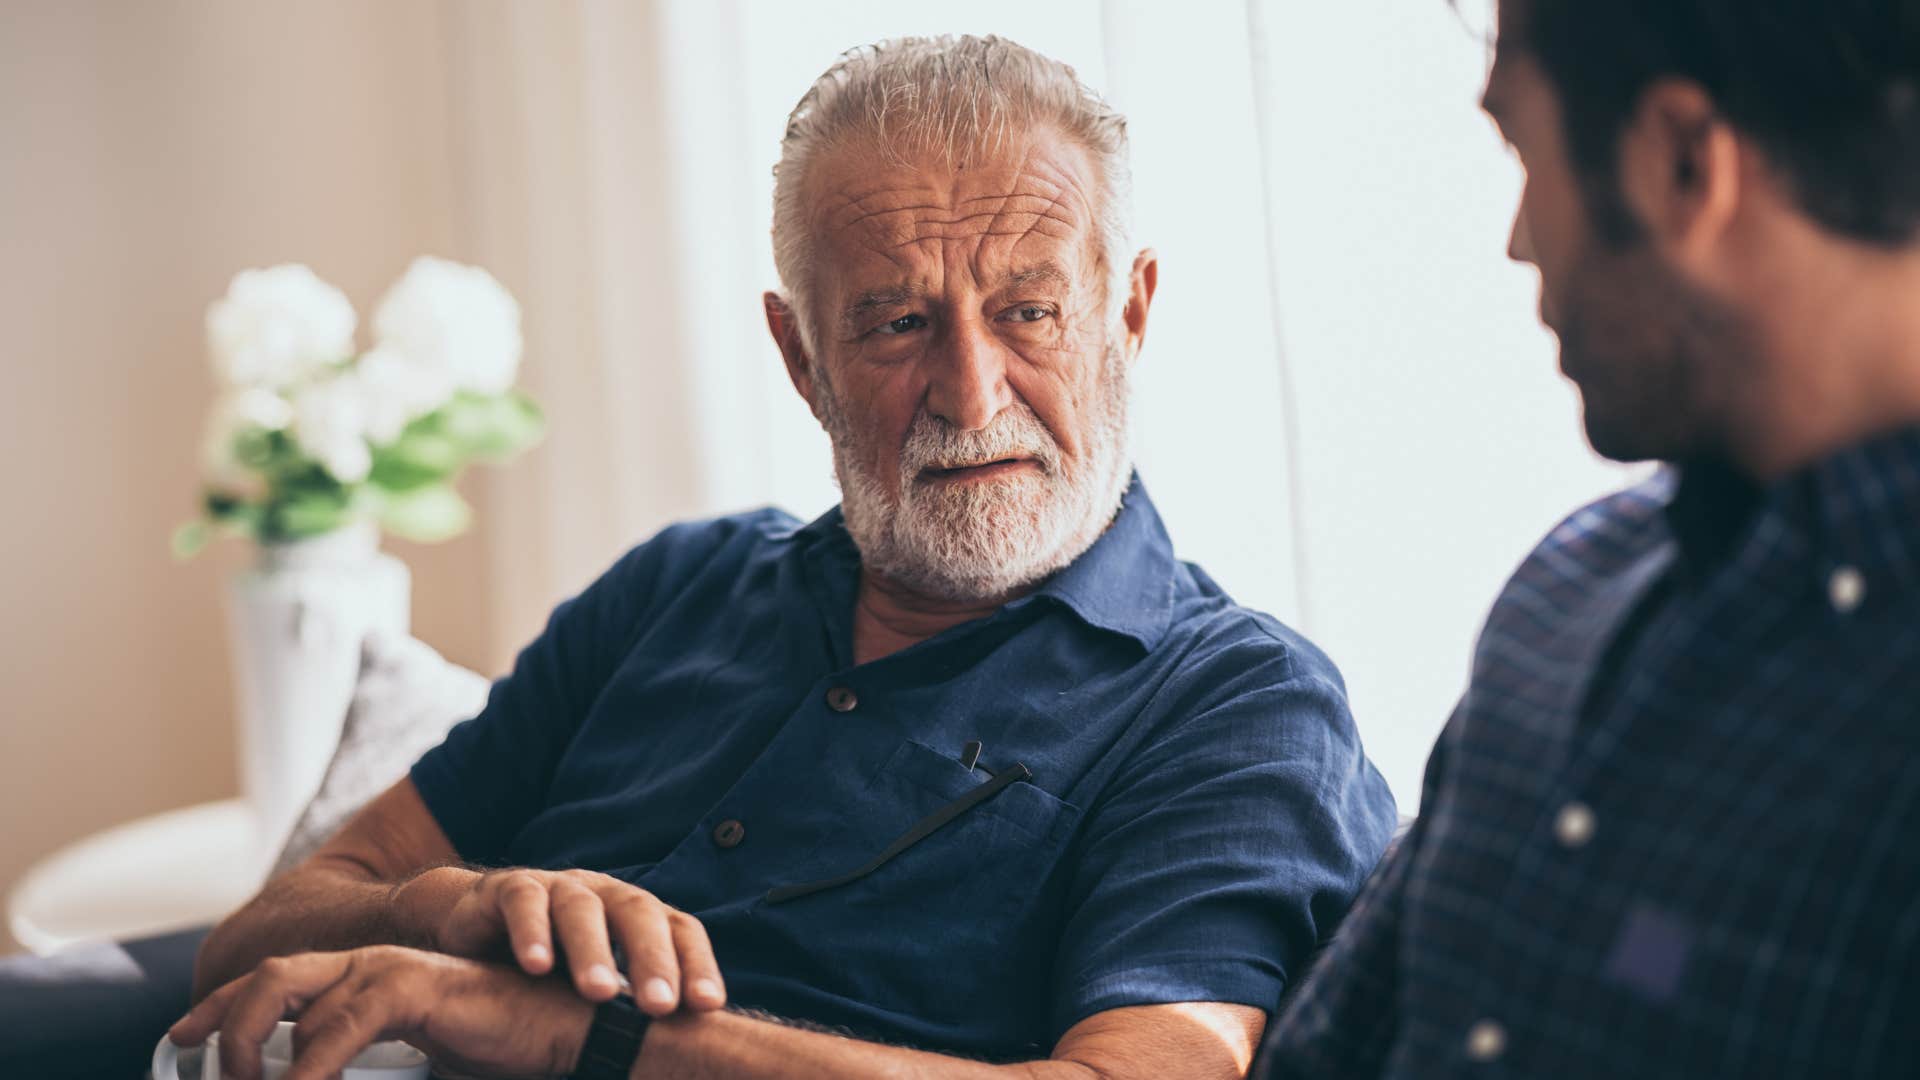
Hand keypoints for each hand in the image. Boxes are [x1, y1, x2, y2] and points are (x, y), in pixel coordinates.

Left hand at [168, 946, 591, 1079]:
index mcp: (368, 978)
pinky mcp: (417, 988)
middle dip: (222, 1023)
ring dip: (251, 1050)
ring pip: (289, 994)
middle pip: (270, 977)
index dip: (220, 1010)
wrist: (569, 1031)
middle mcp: (372, 964)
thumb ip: (368, 1064)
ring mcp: (392, 970)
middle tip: (202, 1069)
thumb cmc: (500, 1048)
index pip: (276, 984)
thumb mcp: (418, 1060)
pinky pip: (340, 1025)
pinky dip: (307, 1066)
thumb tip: (315, 1077)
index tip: (179, 1042)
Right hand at [410, 866, 726, 1012]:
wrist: (478, 929)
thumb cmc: (553, 966)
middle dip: (652, 959)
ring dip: (593, 950)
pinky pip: (525, 904)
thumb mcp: (594, 985)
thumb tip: (680, 1060)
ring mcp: (559, 887)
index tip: (707, 1006)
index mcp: (638, 916)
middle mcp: (606, 895)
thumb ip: (631, 1007)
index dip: (697, 964)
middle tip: (659, 1005)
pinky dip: (531, 933)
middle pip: (639, 915)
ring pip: (582, 910)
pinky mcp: (511, 889)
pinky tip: (536, 967)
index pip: (681, 931)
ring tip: (599, 993)